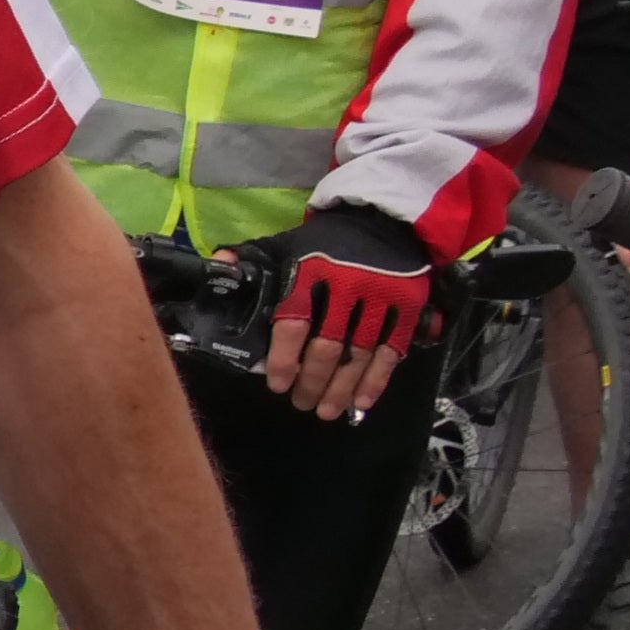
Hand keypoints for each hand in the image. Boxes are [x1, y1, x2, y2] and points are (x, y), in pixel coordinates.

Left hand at [262, 203, 437, 421]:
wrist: (385, 219)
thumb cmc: (328, 241)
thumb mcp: (287, 243)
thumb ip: (253, 259)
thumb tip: (219, 268)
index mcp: (311, 271)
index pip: (293, 323)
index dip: (285, 359)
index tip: (278, 385)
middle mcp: (348, 285)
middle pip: (328, 346)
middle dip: (312, 381)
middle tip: (301, 402)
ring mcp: (382, 296)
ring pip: (359, 354)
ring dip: (342, 388)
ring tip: (327, 410)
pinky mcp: (410, 304)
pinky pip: (392, 350)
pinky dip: (377, 379)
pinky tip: (362, 401)